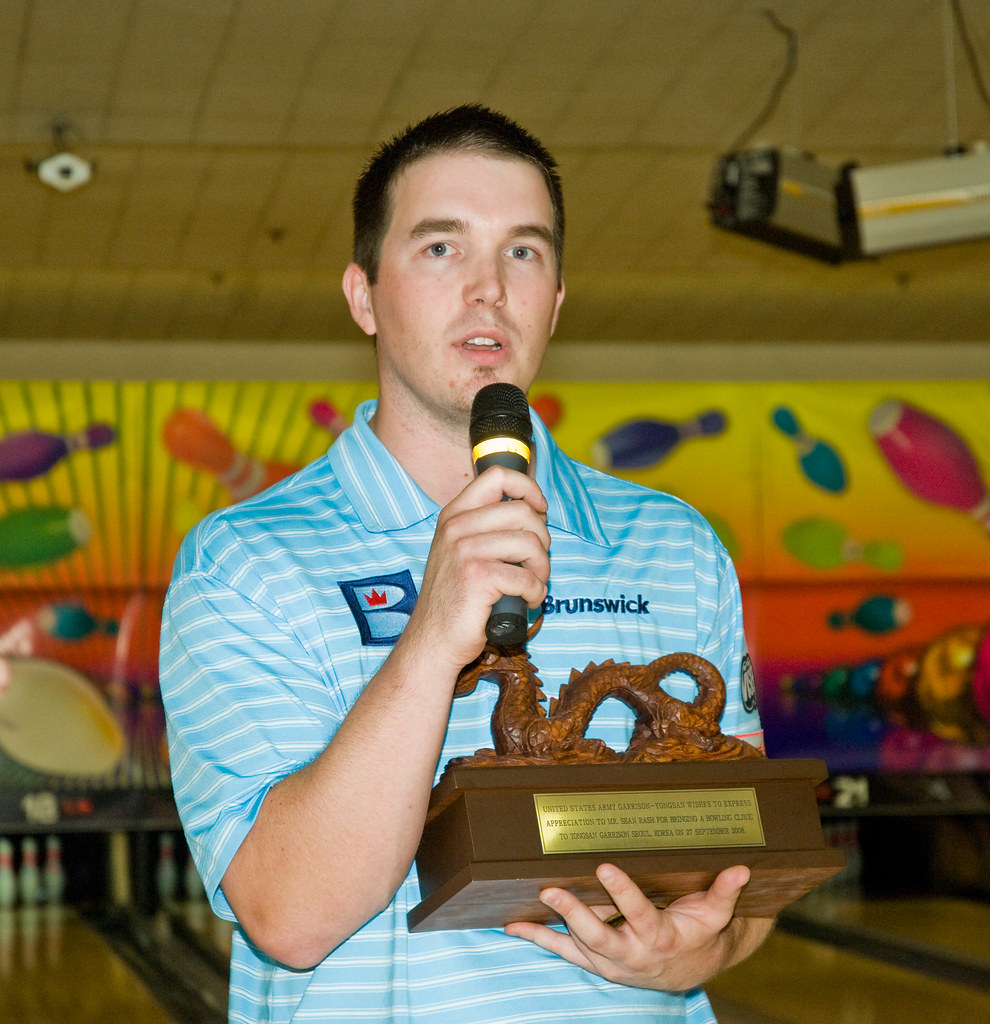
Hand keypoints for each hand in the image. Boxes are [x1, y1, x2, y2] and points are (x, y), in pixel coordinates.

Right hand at [404, 465, 550, 670]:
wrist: (432, 640)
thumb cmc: (456, 598)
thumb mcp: (461, 550)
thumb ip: (486, 526)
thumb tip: (533, 510)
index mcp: (455, 514)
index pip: (498, 475)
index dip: (529, 488)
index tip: (540, 510)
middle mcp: (457, 527)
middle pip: (523, 511)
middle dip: (543, 539)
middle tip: (536, 563)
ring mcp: (465, 551)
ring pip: (531, 543)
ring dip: (543, 568)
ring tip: (534, 584)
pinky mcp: (477, 577)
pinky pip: (527, 577)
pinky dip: (537, 593)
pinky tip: (529, 601)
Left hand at [505, 863, 772, 991]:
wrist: (686, 970)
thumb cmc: (698, 933)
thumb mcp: (714, 914)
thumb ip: (725, 891)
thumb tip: (743, 867)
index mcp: (659, 937)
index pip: (639, 913)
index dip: (621, 892)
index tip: (605, 867)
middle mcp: (631, 954)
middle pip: (598, 936)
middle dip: (574, 914)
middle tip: (552, 890)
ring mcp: (609, 961)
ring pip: (576, 945)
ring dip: (550, 927)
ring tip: (527, 907)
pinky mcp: (594, 962)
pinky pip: (562, 952)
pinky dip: (538, 939)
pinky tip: (514, 927)